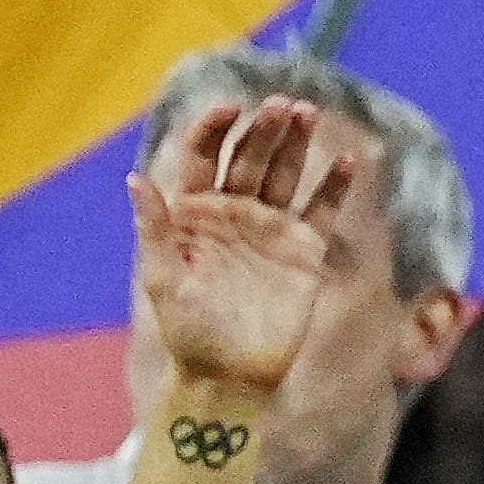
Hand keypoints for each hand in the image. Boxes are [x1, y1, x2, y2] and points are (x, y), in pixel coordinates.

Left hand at [129, 94, 358, 407]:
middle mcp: (234, 211)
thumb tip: (135, 179)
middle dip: (265, 128)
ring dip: (297, 143)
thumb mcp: (163, 280)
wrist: (230, 377)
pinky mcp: (304, 252)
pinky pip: (322, 210)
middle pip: (250, 156)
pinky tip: (348, 162)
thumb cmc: (188, 333)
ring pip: (286, 173)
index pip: (204, 154)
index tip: (230, 110)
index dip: (215, 128)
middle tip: (283, 106)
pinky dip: (335, 186)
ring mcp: (270, 229)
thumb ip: (154, 229)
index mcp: (194, 211)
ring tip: (307, 113)